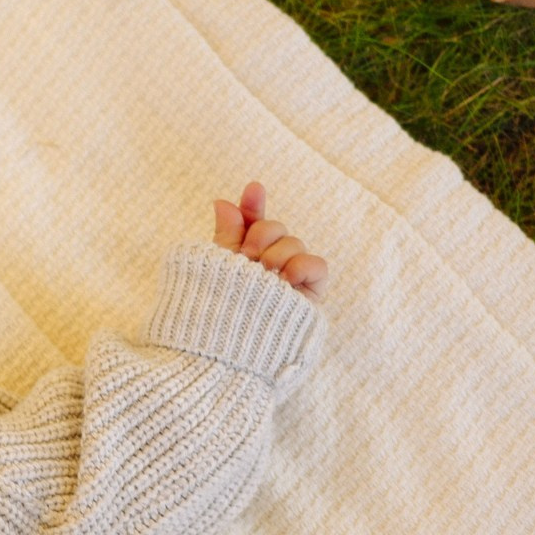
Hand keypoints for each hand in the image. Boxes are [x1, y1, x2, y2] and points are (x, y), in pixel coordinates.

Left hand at [212, 180, 328, 299]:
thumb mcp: (218, 269)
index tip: (253, 188)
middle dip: (261, 235)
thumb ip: (227, 236)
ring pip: (294, 243)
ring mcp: (291, 279)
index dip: (253, 206)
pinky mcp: (309, 295)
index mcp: (245, 258)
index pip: (252, 224)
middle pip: (275, 228)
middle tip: (248, 255)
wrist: (228, 345)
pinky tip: (285, 280)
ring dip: (277, 254)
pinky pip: (317, 265)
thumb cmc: (219, 310)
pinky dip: (301, 267)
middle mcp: (269, 265)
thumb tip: (222, 201)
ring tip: (264, 274)